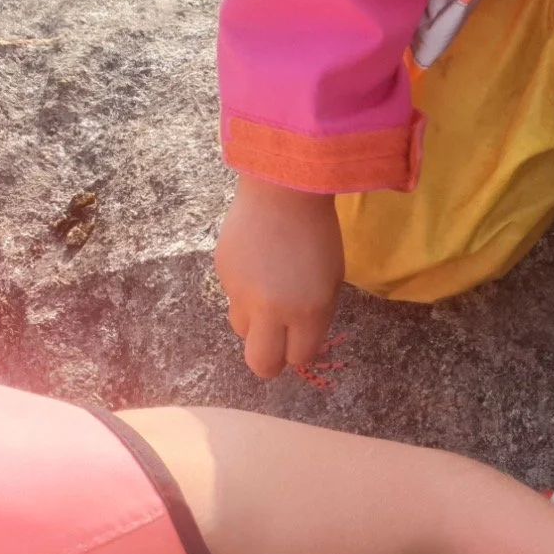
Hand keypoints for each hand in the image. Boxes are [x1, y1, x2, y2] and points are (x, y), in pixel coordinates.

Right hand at [214, 175, 343, 378]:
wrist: (282, 189)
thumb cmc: (318, 234)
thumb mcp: (331, 281)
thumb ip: (315, 317)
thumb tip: (297, 343)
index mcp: (308, 312)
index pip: (299, 358)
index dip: (300, 351)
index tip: (301, 339)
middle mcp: (272, 309)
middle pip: (261, 364)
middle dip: (270, 361)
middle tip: (276, 343)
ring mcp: (242, 293)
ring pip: (243, 330)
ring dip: (255, 322)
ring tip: (268, 291)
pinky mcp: (222, 274)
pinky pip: (233, 297)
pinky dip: (244, 291)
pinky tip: (256, 263)